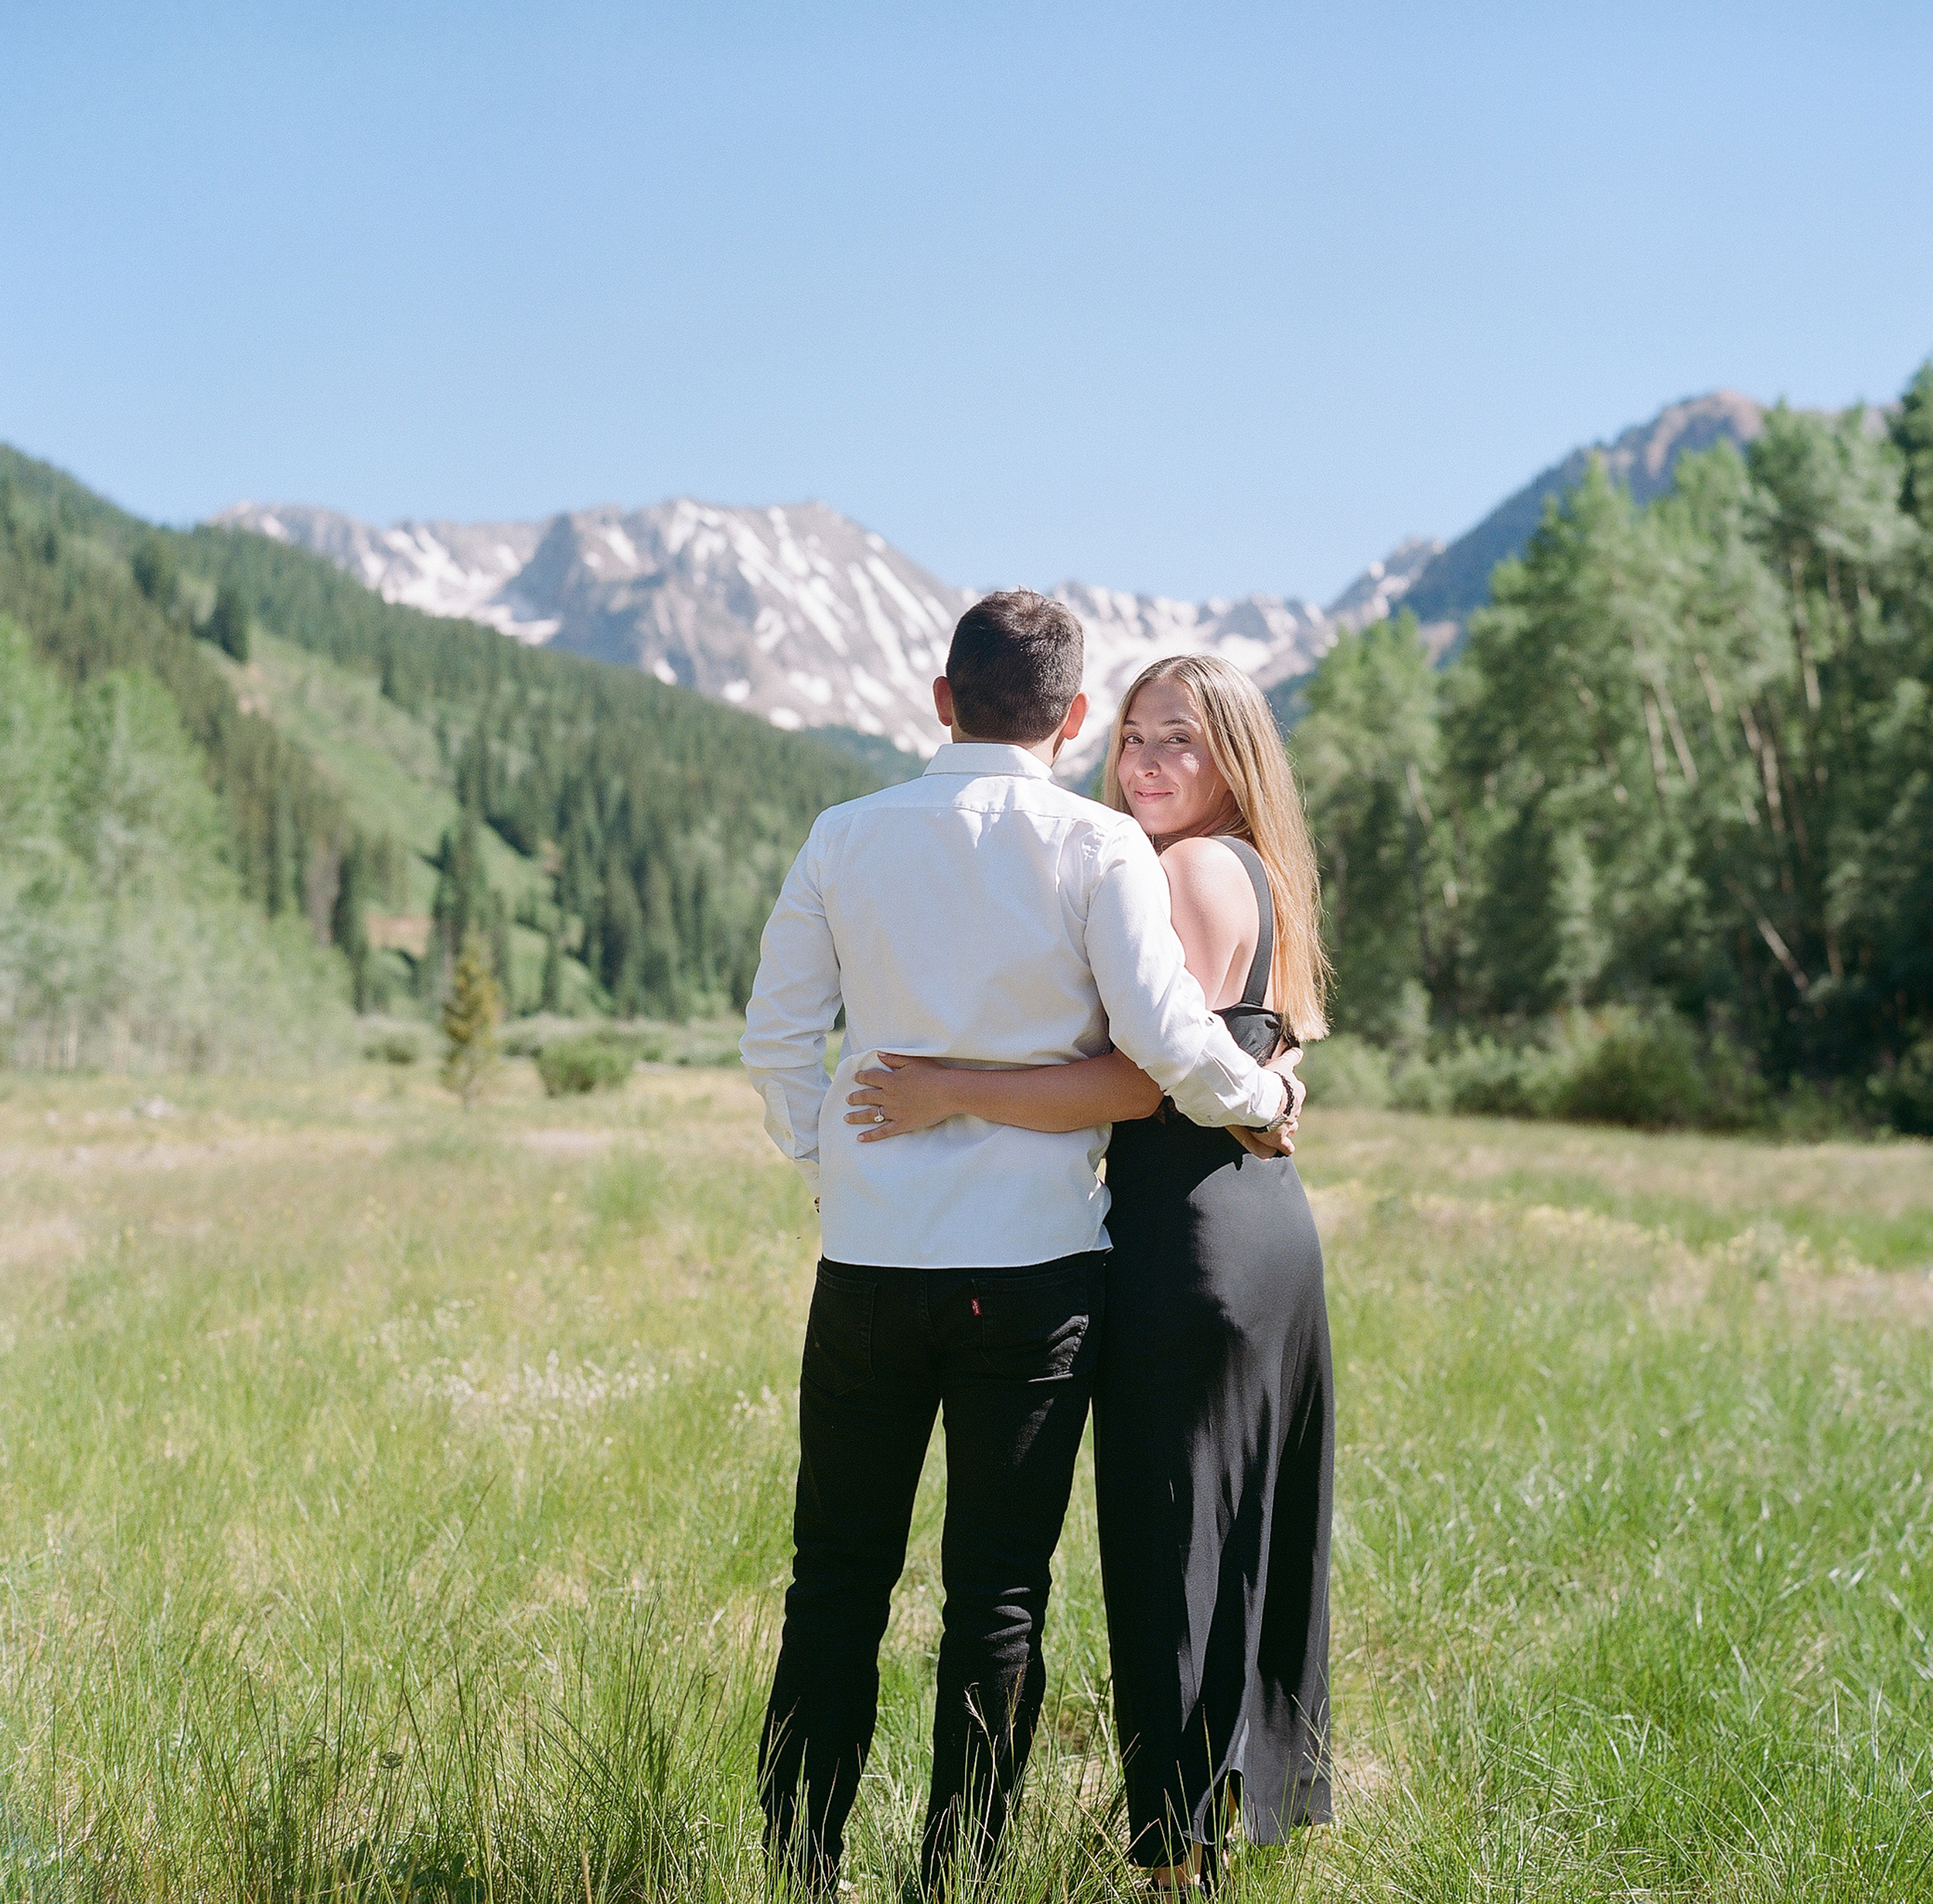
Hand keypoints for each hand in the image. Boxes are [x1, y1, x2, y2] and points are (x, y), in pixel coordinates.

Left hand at [843, 1052, 957, 1140]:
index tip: (855, 1078)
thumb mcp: (913, 1061)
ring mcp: (895, 1112)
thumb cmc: (933, 1074)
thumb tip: (879, 1055)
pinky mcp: (902, 1124)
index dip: (861, 1077)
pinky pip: (883, 1131)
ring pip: (870, 1115)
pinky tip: (860, 1138)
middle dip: (855, 1098)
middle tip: (847, 1099)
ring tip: (846, 1118)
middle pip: (866, 1097)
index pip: (870, 1078)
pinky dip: (871, 1135)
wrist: (948, 1092)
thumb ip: (894, 1059)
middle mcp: (889, 1097)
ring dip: (856, 1117)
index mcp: (891, 1080)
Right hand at [1233, 1046, 1304, 1157]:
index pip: (1297, 1087)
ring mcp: (1289, 1123)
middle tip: (1273, 1105)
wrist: (1262, 1100)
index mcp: (1296, 1089)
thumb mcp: (1281, 1063)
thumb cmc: (1268, 1080)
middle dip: (1286, 1106)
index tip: (1285, 1084)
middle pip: (1293, 1106)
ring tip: (1277, 1125)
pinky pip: (1286, 1145)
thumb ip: (1291, 1057)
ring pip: (1292, 1124)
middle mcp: (1296, 1106)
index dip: (1290, 1085)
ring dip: (1287, 1124)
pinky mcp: (1279, 1138)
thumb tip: (1299, 1049)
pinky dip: (1286, 1146)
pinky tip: (1287, 1149)